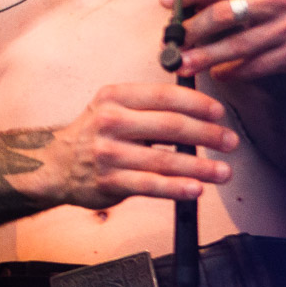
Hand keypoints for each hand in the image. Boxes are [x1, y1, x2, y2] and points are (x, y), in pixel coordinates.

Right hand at [36, 84, 237, 208]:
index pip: (164, 96)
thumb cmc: (94, 135)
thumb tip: (199, 110)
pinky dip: (177, 188)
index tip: (219, 113)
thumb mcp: (113, 107)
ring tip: (223, 171)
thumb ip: (149, 107)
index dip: (197, 104)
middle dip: (207, 135)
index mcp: (115, 98)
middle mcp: (110, 122)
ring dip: (200, 167)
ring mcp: (108, 153)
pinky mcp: (109, 181)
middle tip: (230, 142)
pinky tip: (196, 189)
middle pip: (170, 126)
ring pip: (164, 160)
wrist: (55, 165)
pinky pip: (150, 186)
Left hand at [165, 0, 285, 82]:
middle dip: (193, 29)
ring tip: (184, 63)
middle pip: (224, 13)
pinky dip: (233, 71)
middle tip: (172, 40)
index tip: (167, 1)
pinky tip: (218, 74)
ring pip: (237, 45)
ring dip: (206, 56)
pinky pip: (256, 65)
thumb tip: (188, 3)